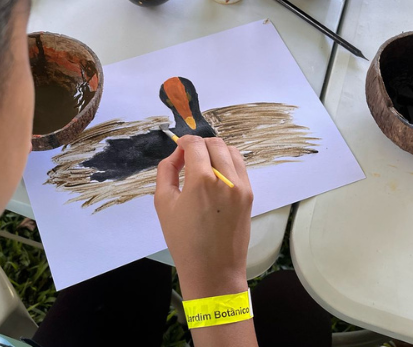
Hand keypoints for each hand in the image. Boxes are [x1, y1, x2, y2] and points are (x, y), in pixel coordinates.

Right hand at [154, 136, 252, 299]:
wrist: (213, 270)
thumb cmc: (184, 241)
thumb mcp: (163, 204)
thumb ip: (166, 171)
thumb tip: (176, 156)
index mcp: (201, 179)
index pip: (195, 144)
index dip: (183, 143)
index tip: (177, 152)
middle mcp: (226, 178)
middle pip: (214, 143)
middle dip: (199, 145)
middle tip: (188, 159)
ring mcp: (242, 186)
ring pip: (231, 151)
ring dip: (215, 151)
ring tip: (203, 167)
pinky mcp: (250, 195)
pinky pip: (240, 167)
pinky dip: (228, 163)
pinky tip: (216, 178)